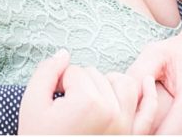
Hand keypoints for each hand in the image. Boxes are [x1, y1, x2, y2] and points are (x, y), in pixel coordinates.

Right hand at [19, 50, 144, 133]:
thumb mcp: (32, 104)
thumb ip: (46, 72)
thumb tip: (64, 54)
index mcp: (88, 104)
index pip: (74, 72)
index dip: (59, 81)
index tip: (52, 101)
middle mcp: (113, 113)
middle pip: (96, 75)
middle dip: (79, 84)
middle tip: (65, 106)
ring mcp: (126, 126)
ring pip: (123, 83)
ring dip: (107, 84)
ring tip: (89, 97)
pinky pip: (148, 111)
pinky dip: (149, 95)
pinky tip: (148, 81)